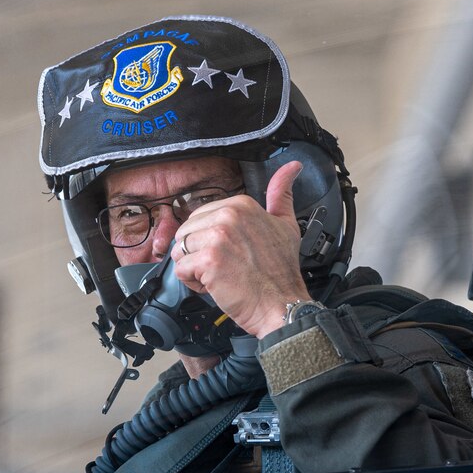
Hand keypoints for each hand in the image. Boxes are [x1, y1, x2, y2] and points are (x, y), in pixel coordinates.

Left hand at [168, 161, 310, 337]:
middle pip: (187, 232)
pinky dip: (193, 283)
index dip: (210, 240)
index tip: (232, 252)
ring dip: (194, 268)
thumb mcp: (286, 224)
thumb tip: (292, 167)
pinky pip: (181, 269)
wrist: (281, 304)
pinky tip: (215, 286)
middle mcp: (229, 216)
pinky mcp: (208, 260)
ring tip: (219, 276)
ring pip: (181, 250)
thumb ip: (282, 194)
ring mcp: (218, 237)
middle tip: (225, 267)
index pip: (200, 217)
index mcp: (242, 205)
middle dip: (198, 253)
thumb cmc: (281, 272)